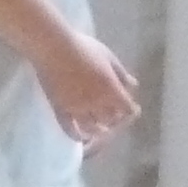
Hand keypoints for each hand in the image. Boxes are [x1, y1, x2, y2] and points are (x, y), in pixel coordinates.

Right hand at [34, 29, 139, 145]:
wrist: (54, 48)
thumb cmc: (83, 47)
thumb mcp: (108, 56)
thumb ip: (121, 73)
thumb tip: (133, 85)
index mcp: (110, 90)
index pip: (127, 108)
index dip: (132, 110)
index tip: (133, 109)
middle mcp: (96, 104)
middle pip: (111, 120)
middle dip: (116, 119)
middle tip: (116, 116)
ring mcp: (77, 109)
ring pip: (92, 128)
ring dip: (99, 130)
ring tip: (101, 129)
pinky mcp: (60, 110)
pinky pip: (69, 129)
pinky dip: (76, 136)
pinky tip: (81, 138)